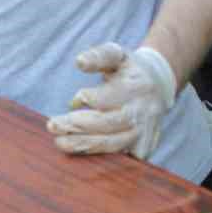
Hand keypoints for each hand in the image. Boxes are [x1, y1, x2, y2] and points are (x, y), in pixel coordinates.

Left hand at [47, 43, 177, 159]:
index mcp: (136, 86)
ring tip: (60, 142)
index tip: (76, 98)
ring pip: (113, 143)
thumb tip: (79, 62)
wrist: (159, 86)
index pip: (112, 97)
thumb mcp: (116, 54)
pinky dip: (100, 158)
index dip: (91, 99)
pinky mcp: (144, 147)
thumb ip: (98, 56)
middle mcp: (142, 111)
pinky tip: (79, 154)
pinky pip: (121, 157)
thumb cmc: (128, 68)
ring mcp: (144, 131)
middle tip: (52, 125)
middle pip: (109, 123)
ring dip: (84, 145)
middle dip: (79, 126)